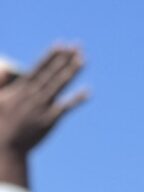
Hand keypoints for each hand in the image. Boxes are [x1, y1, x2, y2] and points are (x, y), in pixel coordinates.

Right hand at [0, 44, 86, 182]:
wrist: (5, 147)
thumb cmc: (0, 123)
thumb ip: (1, 83)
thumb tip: (4, 68)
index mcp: (22, 88)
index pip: (39, 67)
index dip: (51, 55)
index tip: (62, 44)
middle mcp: (33, 95)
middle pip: (52, 72)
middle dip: (65, 58)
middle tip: (78, 45)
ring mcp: (42, 107)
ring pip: (59, 85)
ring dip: (71, 71)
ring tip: (84, 59)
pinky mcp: (49, 120)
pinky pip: (65, 107)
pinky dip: (76, 99)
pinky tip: (87, 91)